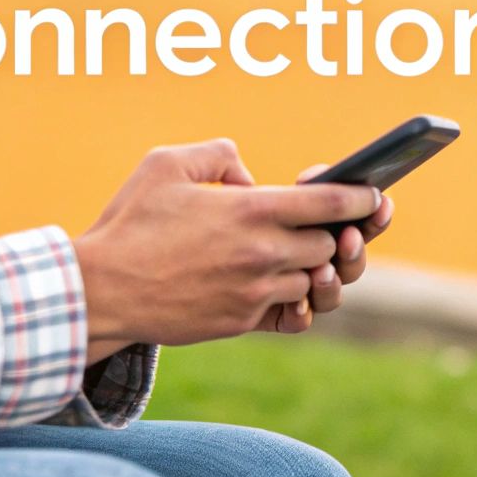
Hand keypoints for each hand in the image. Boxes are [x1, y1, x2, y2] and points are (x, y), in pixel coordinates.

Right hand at [73, 140, 381, 361]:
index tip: (375, 194)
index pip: (332, 202)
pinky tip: (282, 281)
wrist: (100, 292)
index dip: (361, 198)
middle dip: (335, 232)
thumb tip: (249, 175)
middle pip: (331, 244)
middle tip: (333, 222)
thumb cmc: (130, 224)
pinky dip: (292, 296)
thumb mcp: (167, 164)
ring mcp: (254, 292)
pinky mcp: (241, 321)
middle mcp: (263, 253)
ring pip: (313, 279)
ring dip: (313, 264)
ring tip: (303, 250)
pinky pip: (289, 311)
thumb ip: (218, 154)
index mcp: (252, 210)